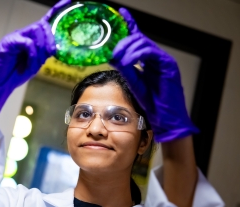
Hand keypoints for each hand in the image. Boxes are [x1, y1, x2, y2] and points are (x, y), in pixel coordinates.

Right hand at [0, 0, 70, 129]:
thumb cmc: (13, 75)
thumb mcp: (33, 65)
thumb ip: (43, 54)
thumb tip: (54, 48)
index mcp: (29, 38)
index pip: (45, 21)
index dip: (56, 10)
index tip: (68, 1)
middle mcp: (22, 35)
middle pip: (42, 26)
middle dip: (50, 39)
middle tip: (52, 52)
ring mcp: (14, 37)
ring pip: (36, 31)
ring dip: (41, 48)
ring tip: (37, 63)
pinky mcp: (8, 43)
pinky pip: (27, 43)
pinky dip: (32, 55)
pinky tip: (29, 64)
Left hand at [110, 8, 197, 141]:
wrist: (165, 118)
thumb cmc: (152, 103)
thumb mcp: (134, 83)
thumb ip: (126, 69)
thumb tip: (113, 57)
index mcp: (149, 60)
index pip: (138, 38)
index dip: (131, 24)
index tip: (122, 13)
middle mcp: (157, 57)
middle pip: (139, 39)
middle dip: (123, 42)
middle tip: (113, 52)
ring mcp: (163, 60)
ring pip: (143, 43)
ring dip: (128, 49)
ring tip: (118, 58)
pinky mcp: (168, 65)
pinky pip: (150, 53)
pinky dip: (136, 55)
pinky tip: (128, 62)